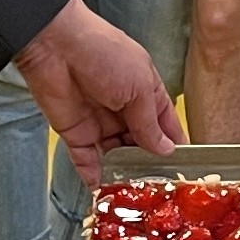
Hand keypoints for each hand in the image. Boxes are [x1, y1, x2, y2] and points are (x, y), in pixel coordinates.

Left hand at [16, 0, 183, 182]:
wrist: (56, 45)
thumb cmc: (104, 53)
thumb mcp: (139, 87)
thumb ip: (150, 123)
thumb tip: (165, 149)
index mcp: (145, 92)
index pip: (165, 125)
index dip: (173, 146)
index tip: (183, 170)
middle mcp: (124, 109)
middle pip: (141, 145)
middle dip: (148, 165)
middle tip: (158, 189)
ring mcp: (99, 123)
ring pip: (115, 157)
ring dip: (123, 173)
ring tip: (133, 194)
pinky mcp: (75, 133)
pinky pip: (86, 160)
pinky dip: (93, 175)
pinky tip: (104, 188)